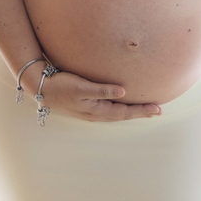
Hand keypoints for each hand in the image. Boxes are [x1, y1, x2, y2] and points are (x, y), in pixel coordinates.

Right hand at [24, 63, 160, 121]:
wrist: (42, 88)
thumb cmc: (61, 85)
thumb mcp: (81, 86)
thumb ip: (102, 90)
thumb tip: (123, 92)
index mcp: (97, 110)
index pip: (124, 112)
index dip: (141, 110)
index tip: (157, 108)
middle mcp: (96, 113)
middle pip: (123, 115)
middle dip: (140, 112)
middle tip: (158, 110)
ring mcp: (91, 110)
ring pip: (117, 113)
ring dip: (132, 111)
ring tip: (145, 109)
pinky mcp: (87, 105)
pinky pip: (110, 109)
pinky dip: (121, 108)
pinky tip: (123, 104)